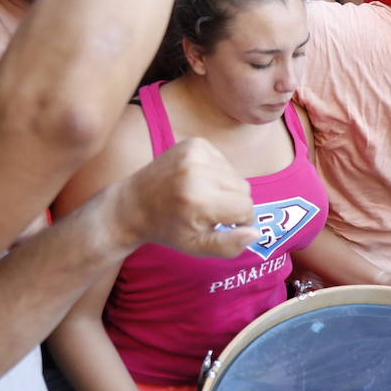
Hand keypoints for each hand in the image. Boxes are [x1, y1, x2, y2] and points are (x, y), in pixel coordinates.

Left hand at [115, 138, 259, 256]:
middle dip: (233, 203)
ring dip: (225, 188)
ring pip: (236, 174)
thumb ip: (229, 246)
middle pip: (244, 189)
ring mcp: (194, 153)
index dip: (239, 221)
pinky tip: (198, 181)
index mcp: (198, 200)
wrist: (134, 204)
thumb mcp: (196, 247)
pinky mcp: (194, 143)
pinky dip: (217, 173)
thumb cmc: (168, 229)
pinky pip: (225, 160)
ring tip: (201, 195)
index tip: (223, 225)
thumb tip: (256, 233)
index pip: (246, 208)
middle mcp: (196, 172)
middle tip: (209, 211)